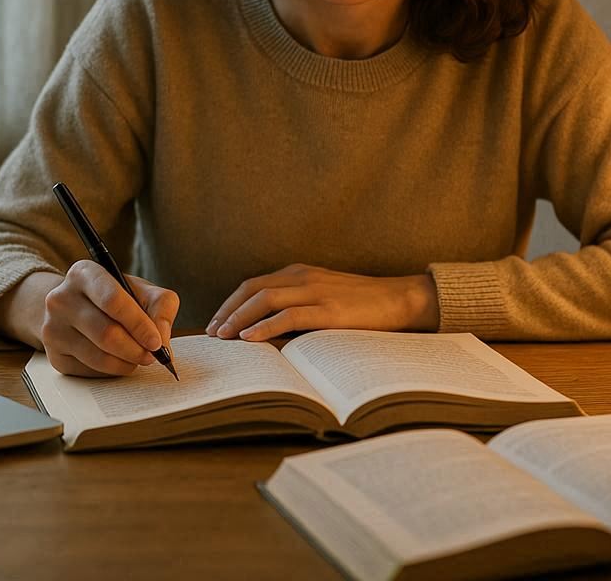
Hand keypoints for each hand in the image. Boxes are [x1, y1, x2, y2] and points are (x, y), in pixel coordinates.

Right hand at [41, 261, 179, 377]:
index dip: (139, 325)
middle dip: (136, 349)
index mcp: (84, 273)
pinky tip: (118, 360)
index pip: (113, 301)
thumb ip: (161, 307)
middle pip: (106, 333)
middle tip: (152, 356)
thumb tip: (162, 342)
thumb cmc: (113, 297)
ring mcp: (53, 328)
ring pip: (99, 356)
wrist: (74, 308)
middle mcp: (61, 299)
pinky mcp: (54, 355)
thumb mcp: (139, 289)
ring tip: (138, 358)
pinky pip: (90, 371)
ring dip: (127, 363)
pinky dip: (112, 371)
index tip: (156, 342)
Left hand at [206, 263, 439, 341]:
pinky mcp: (330, 310)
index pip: (254, 284)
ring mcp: (317, 292)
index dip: (231, 303)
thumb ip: (297, 304)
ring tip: (224, 337)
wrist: (399, 300)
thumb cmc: (361, 304)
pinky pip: (289, 316)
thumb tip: (265, 328)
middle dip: (228, 311)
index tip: (216, 322)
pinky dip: (265, 326)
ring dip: (239, 319)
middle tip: (212, 333)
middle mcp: (304, 277)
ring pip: (265, 299)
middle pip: (253, 289)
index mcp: (300, 272)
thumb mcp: (324, 295)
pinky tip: (251, 338)